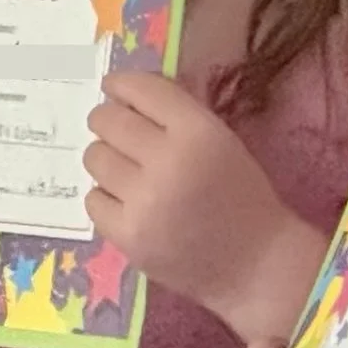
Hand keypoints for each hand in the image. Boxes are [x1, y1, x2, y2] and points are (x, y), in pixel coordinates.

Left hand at [83, 73, 323, 344]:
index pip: (141, 90)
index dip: (121, 84)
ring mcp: (143, 202)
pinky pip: (92, 200)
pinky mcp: (127, 236)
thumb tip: (128, 92)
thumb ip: (179, 115)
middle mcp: (167, 161)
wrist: (254, 263)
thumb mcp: (222, 141)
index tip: (114, 88)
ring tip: (126, 170)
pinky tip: (128, 201)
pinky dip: (106, 196)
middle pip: (107, 120)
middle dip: (107, 119)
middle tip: (116, 129)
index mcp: (199, 132)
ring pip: (94, 158)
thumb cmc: (242, 195)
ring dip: (106, 157)